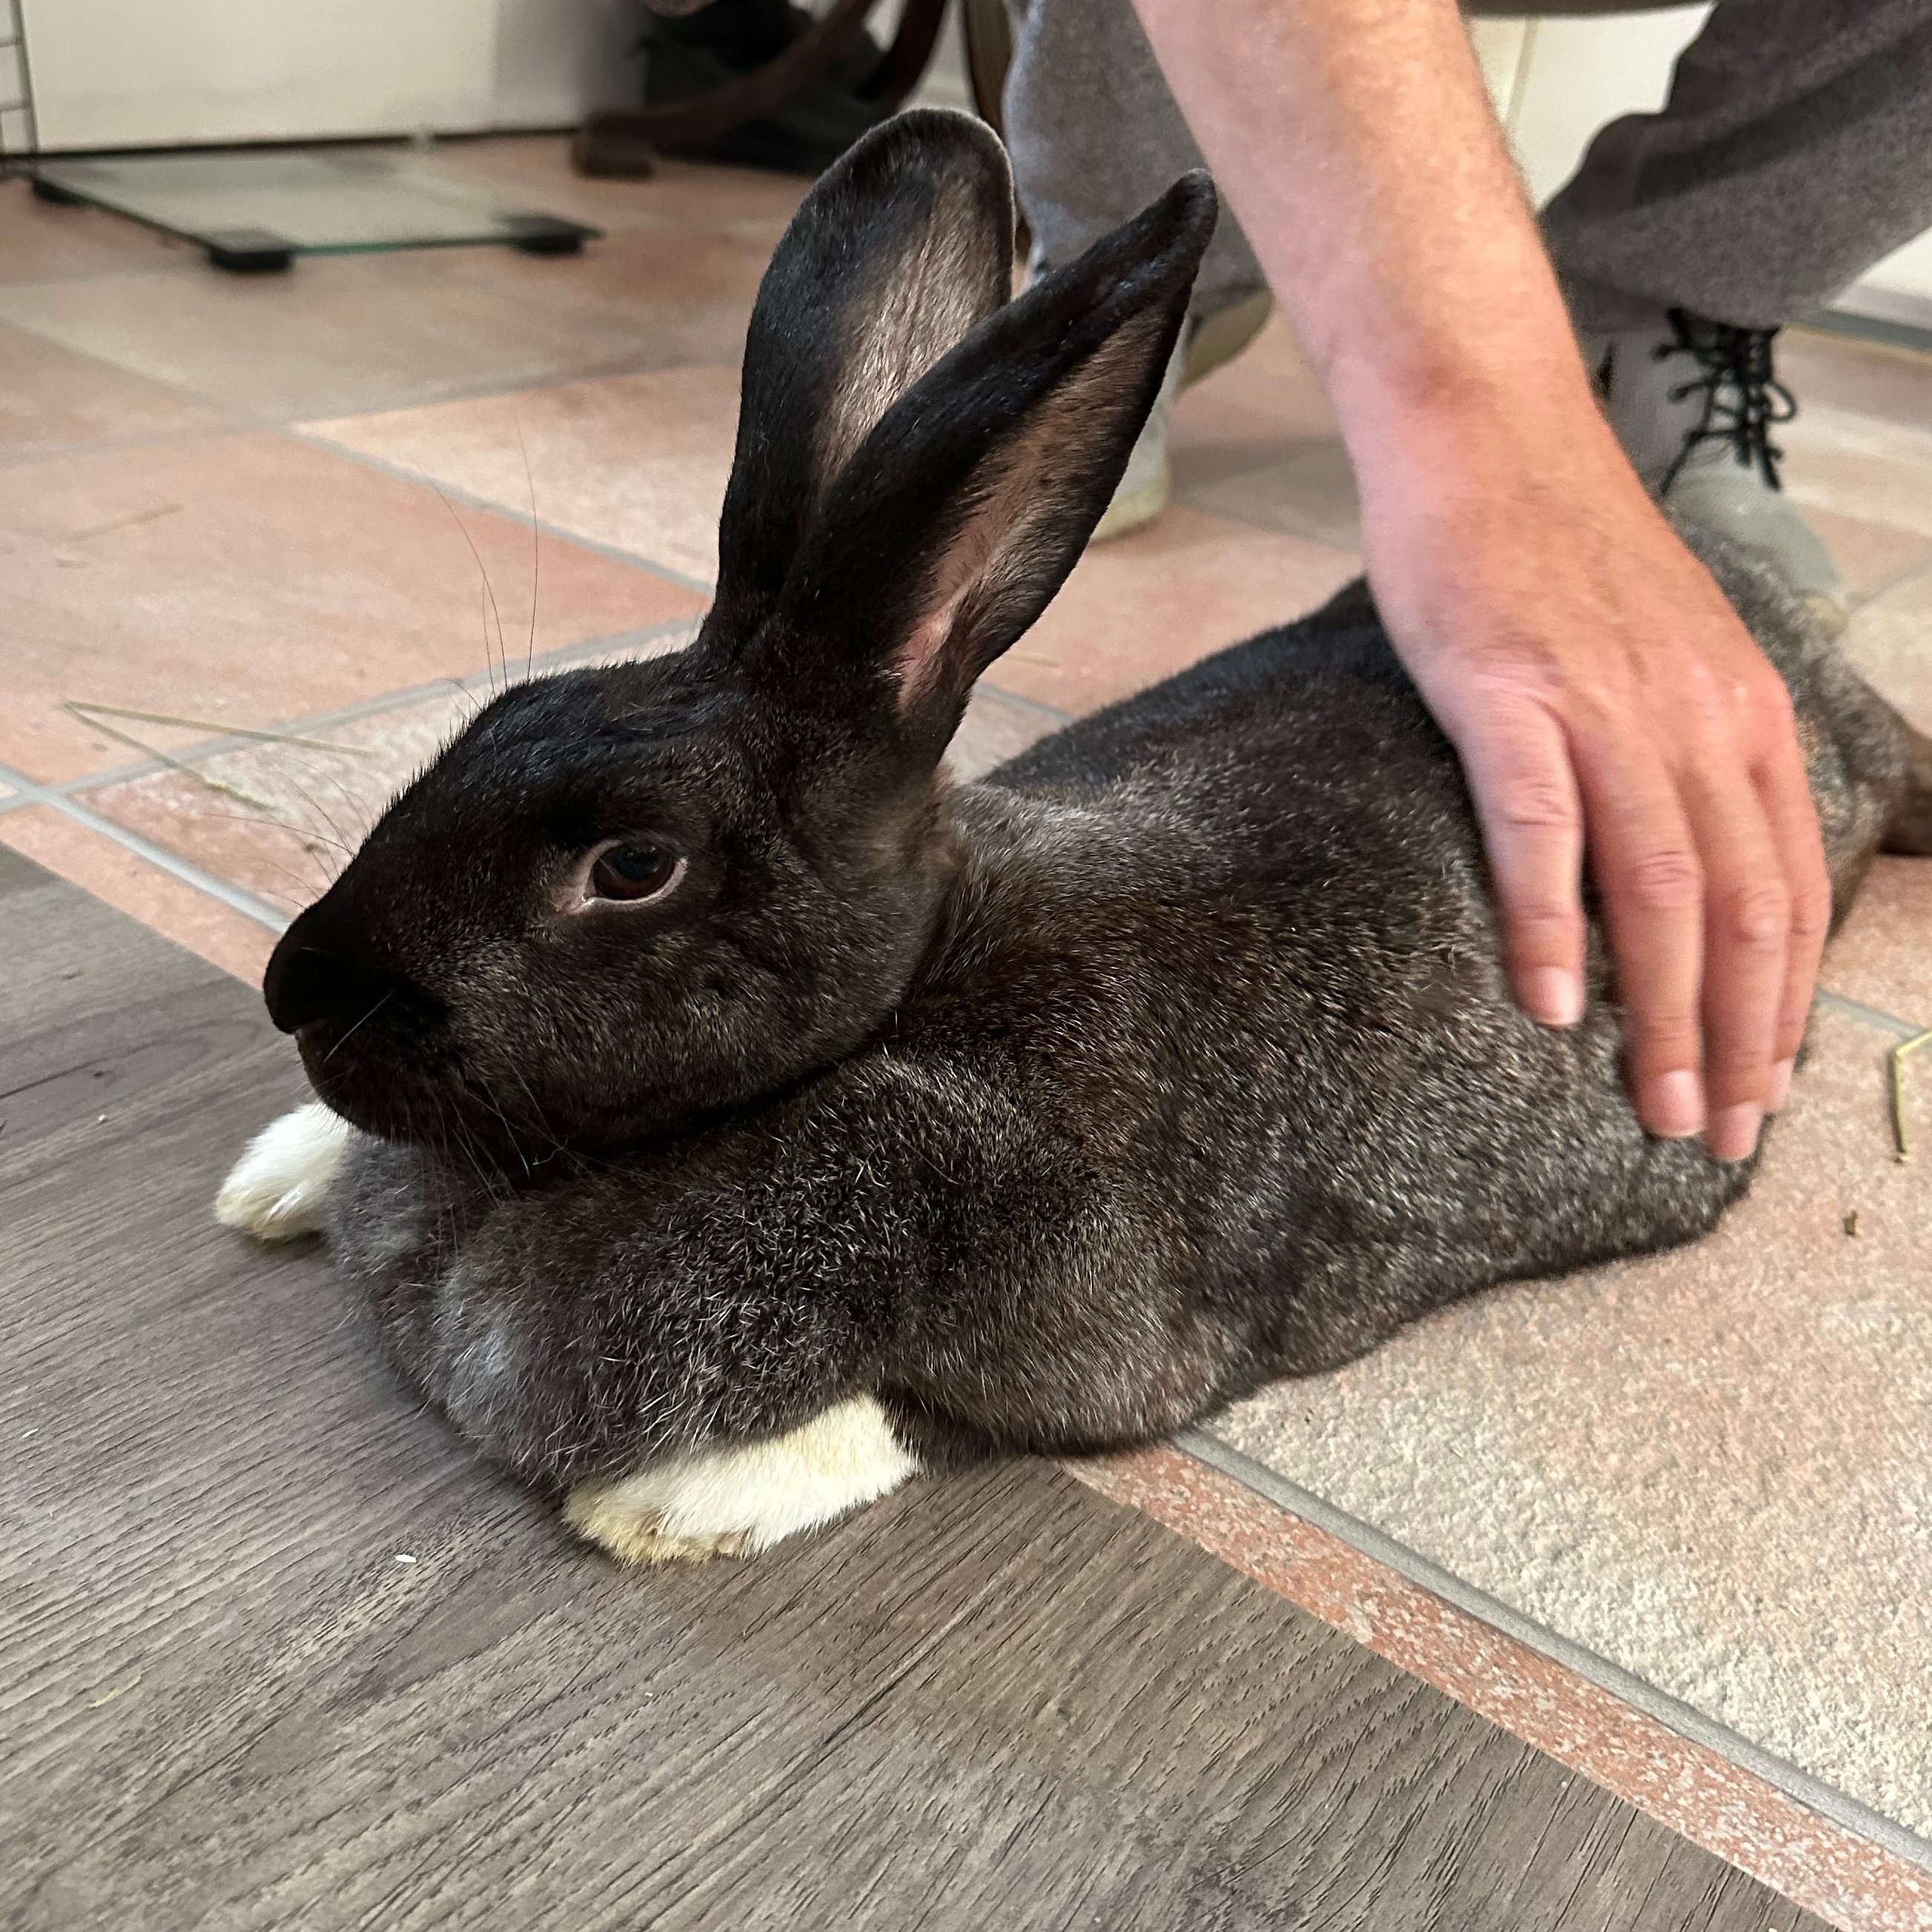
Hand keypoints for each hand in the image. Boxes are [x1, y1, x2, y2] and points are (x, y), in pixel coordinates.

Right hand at [1356, 394, 1830, 1161]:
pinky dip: (1550, 925)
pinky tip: (1547, 1003)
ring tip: (1655, 1107)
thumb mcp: (1663, 649)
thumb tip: (1684, 864)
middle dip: (1742, 1039)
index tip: (1769, 1090)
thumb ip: (1687, 751)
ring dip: (1665, 1014)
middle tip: (1719, 1135)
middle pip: (1741, 908)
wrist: (1485, 430)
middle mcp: (1697, 715)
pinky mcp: (1509, 694)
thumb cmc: (1558, 546)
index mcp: (1744, 710)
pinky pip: (1542, 829)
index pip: (1791, 885)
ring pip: (1660, 888)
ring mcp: (1605, 705)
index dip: (1790, 1004)